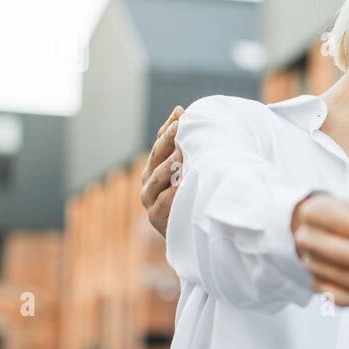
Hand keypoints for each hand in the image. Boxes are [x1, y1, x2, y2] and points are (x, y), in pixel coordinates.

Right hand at [141, 106, 184, 237]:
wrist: (193, 236)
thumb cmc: (196, 199)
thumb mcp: (195, 173)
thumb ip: (194, 153)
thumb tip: (199, 122)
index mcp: (157, 167)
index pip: (161, 143)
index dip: (169, 127)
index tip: (181, 112)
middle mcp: (149, 180)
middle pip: (156, 156)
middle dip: (167, 140)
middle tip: (180, 127)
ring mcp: (150, 199)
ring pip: (156, 179)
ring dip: (168, 166)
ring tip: (180, 155)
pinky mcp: (156, 217)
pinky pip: (162, 203)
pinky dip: (171, 194)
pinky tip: (181, 185)